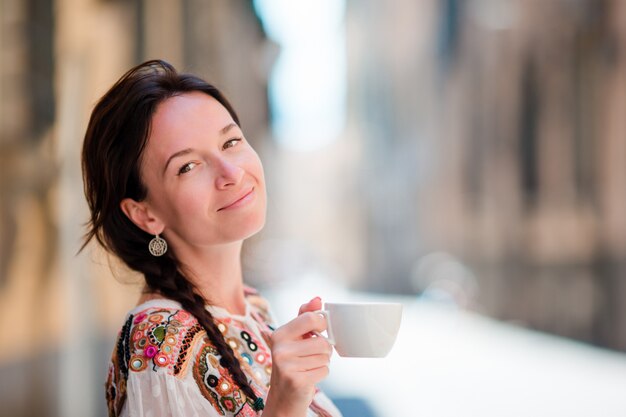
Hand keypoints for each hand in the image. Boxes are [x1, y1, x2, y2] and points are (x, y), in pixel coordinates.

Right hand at [262, 297, 331, 416]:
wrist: (283, 397)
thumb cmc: (293, 362)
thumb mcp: (295, 337)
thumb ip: (305, 316)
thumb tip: (317, 299)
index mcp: (279, 334)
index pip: (311, 318)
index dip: (322, 324)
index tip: (319, 331)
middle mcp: (280, 348)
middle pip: (322, 341)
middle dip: (324, 348)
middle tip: (314, 353)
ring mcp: (286, 365)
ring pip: (325, 356)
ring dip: (322, 362)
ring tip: (309, 366)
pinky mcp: (296, 380)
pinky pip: (324, 370)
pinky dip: (321, 374)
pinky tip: (309, 376)